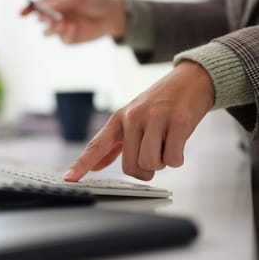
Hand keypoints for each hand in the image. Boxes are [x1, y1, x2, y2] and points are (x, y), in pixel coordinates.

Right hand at [20, 0, 126, 43]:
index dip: (28, 10)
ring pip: (47, 32)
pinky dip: (67, 34)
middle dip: (43, 19)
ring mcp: (61, 28)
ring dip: (51, 28)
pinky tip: (74, 28)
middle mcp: (55, 15)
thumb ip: (60, 3)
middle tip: (50, 17)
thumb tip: (44, 9)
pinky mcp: (69, 39)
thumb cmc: (94, 0)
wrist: (112, 14)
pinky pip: (62, 39)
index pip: (37, 6)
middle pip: (40, 20)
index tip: (21, 14)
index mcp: (55, 2)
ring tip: (61, 23)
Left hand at [63, 61, 214, 180]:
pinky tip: (178, 142)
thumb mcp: (130, 119)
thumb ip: (113, 145)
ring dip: (161, 163)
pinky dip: (177, 159)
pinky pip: (173, 159)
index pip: (96, 146)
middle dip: (145, 170)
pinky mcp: (179, 121)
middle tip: (154, 154)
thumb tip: (95, 166)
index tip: (69, 179)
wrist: (190, 80)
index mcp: (118, 119)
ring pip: (151, 164)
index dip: (82, 164)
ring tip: (166, 144)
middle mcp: (133, 118)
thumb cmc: (159, 104)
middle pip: (130, 166)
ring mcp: (156, 118)